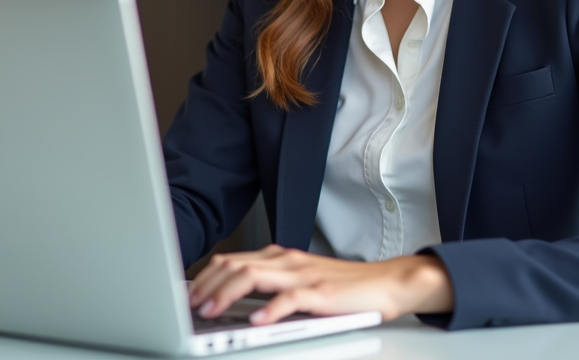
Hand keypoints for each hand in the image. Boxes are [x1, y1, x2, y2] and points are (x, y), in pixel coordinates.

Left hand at [187, 244, 452, 324]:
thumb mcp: (302, 283)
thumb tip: (237, 302)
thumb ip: (272, 287)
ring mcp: (304, 275)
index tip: (189, 292)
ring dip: (227, 294)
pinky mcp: (322, 293)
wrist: (388, 282)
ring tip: (211, 311)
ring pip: (255, 276)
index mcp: (281, 257)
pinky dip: (270, 310)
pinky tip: (256, 321)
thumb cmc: (345, 288)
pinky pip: (290, 299)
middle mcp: (288, 261)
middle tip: (190, 304)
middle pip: (237, 264)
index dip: (207, 275)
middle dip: (208, 284)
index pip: (234, 259)